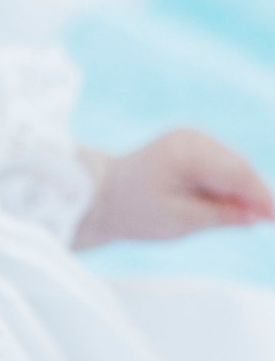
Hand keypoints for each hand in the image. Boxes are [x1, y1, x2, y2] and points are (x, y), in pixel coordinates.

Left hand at [73, 129, 274, 249]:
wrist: (101, 196)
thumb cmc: (134, 211)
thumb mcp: (179, 222)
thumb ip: (220, 216)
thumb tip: (256, 216)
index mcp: (186, 152)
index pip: (237, 173)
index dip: (262, 197)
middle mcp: (192, 138)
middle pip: (239, 167)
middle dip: (255, 194)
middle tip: (268, 222)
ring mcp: (192, 139)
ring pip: (233, 167)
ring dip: (242, 191)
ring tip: (246, 219)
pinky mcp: (191, 146)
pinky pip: (221, 166)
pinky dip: (228, 185)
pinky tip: (226, 205)